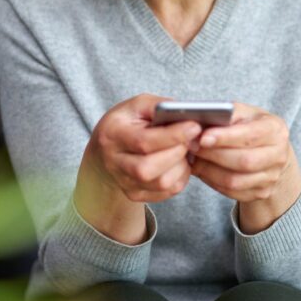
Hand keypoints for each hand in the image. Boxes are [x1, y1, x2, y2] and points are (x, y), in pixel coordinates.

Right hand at [82, 94, 199, 203]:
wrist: (106, 152)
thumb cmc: (126, 124)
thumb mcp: (136, 106)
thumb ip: (158, 106)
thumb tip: (184, 114)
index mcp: (112, 135)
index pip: (143, 141)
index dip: (173, 135)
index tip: (194, 126)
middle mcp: (114, 163)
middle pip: (149, 168)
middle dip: (177, 152)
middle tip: (190, 139)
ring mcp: (124, 182)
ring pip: (160, 183)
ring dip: (181, 166)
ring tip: (183, 151)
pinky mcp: (135, 194)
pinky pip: (166, 192)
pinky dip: (180, 177)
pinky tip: (178, 163)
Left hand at [190, 103, 300, 231]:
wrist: (269, 149)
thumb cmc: (250, 126)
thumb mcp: (243, 113)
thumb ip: (226, 115)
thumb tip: (199, 124)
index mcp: (275, 129)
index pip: (250, 135)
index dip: (225, 138)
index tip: (203, 137)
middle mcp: (278, 155)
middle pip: (243, 161)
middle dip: (213, 155)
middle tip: (192, 147)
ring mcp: (272, 177)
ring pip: (235, 181)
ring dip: (209, 170)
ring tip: (194, 159)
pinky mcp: (262, 192)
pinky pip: (232, 192)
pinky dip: (212, 182)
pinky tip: (203, 170)